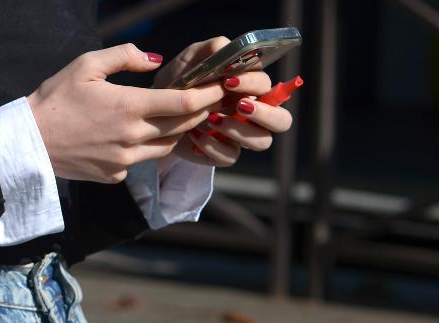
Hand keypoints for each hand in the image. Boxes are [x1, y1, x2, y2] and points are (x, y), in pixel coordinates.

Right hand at [26, 43, 226, 183]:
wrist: (29, 143)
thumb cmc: (55, 99)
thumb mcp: (87, 64)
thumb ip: (125, 57)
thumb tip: (155, 60)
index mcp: (129, 108)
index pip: (184, 104)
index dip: (208, 95)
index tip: (221, 86)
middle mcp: (131, 139)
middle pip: (182, 127)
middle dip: (199, 112)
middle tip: (208, 98)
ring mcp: (123, 162)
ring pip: (166, 147)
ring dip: (177, 132)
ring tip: (180, 116)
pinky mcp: (113, 176)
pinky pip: (141, 162)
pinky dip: (146, 148)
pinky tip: (138, 135)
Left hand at [155, 37, 293, 168]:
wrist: (156, 110)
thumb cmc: (179, 81)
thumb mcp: (193, 59)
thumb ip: (213, 49)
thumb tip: (231, 51)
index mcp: (252, 88)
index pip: (270, 88)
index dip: (255, 85)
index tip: (228, 81)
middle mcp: (254, 113)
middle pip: (282, 120)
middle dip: (265, 113)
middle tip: (239, 105)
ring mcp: (241, 136)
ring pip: (262, 141)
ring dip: (240, 130)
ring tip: (212, 119)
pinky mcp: (224, 154)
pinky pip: (231, 157)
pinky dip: (213, 147)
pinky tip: (196, 135)